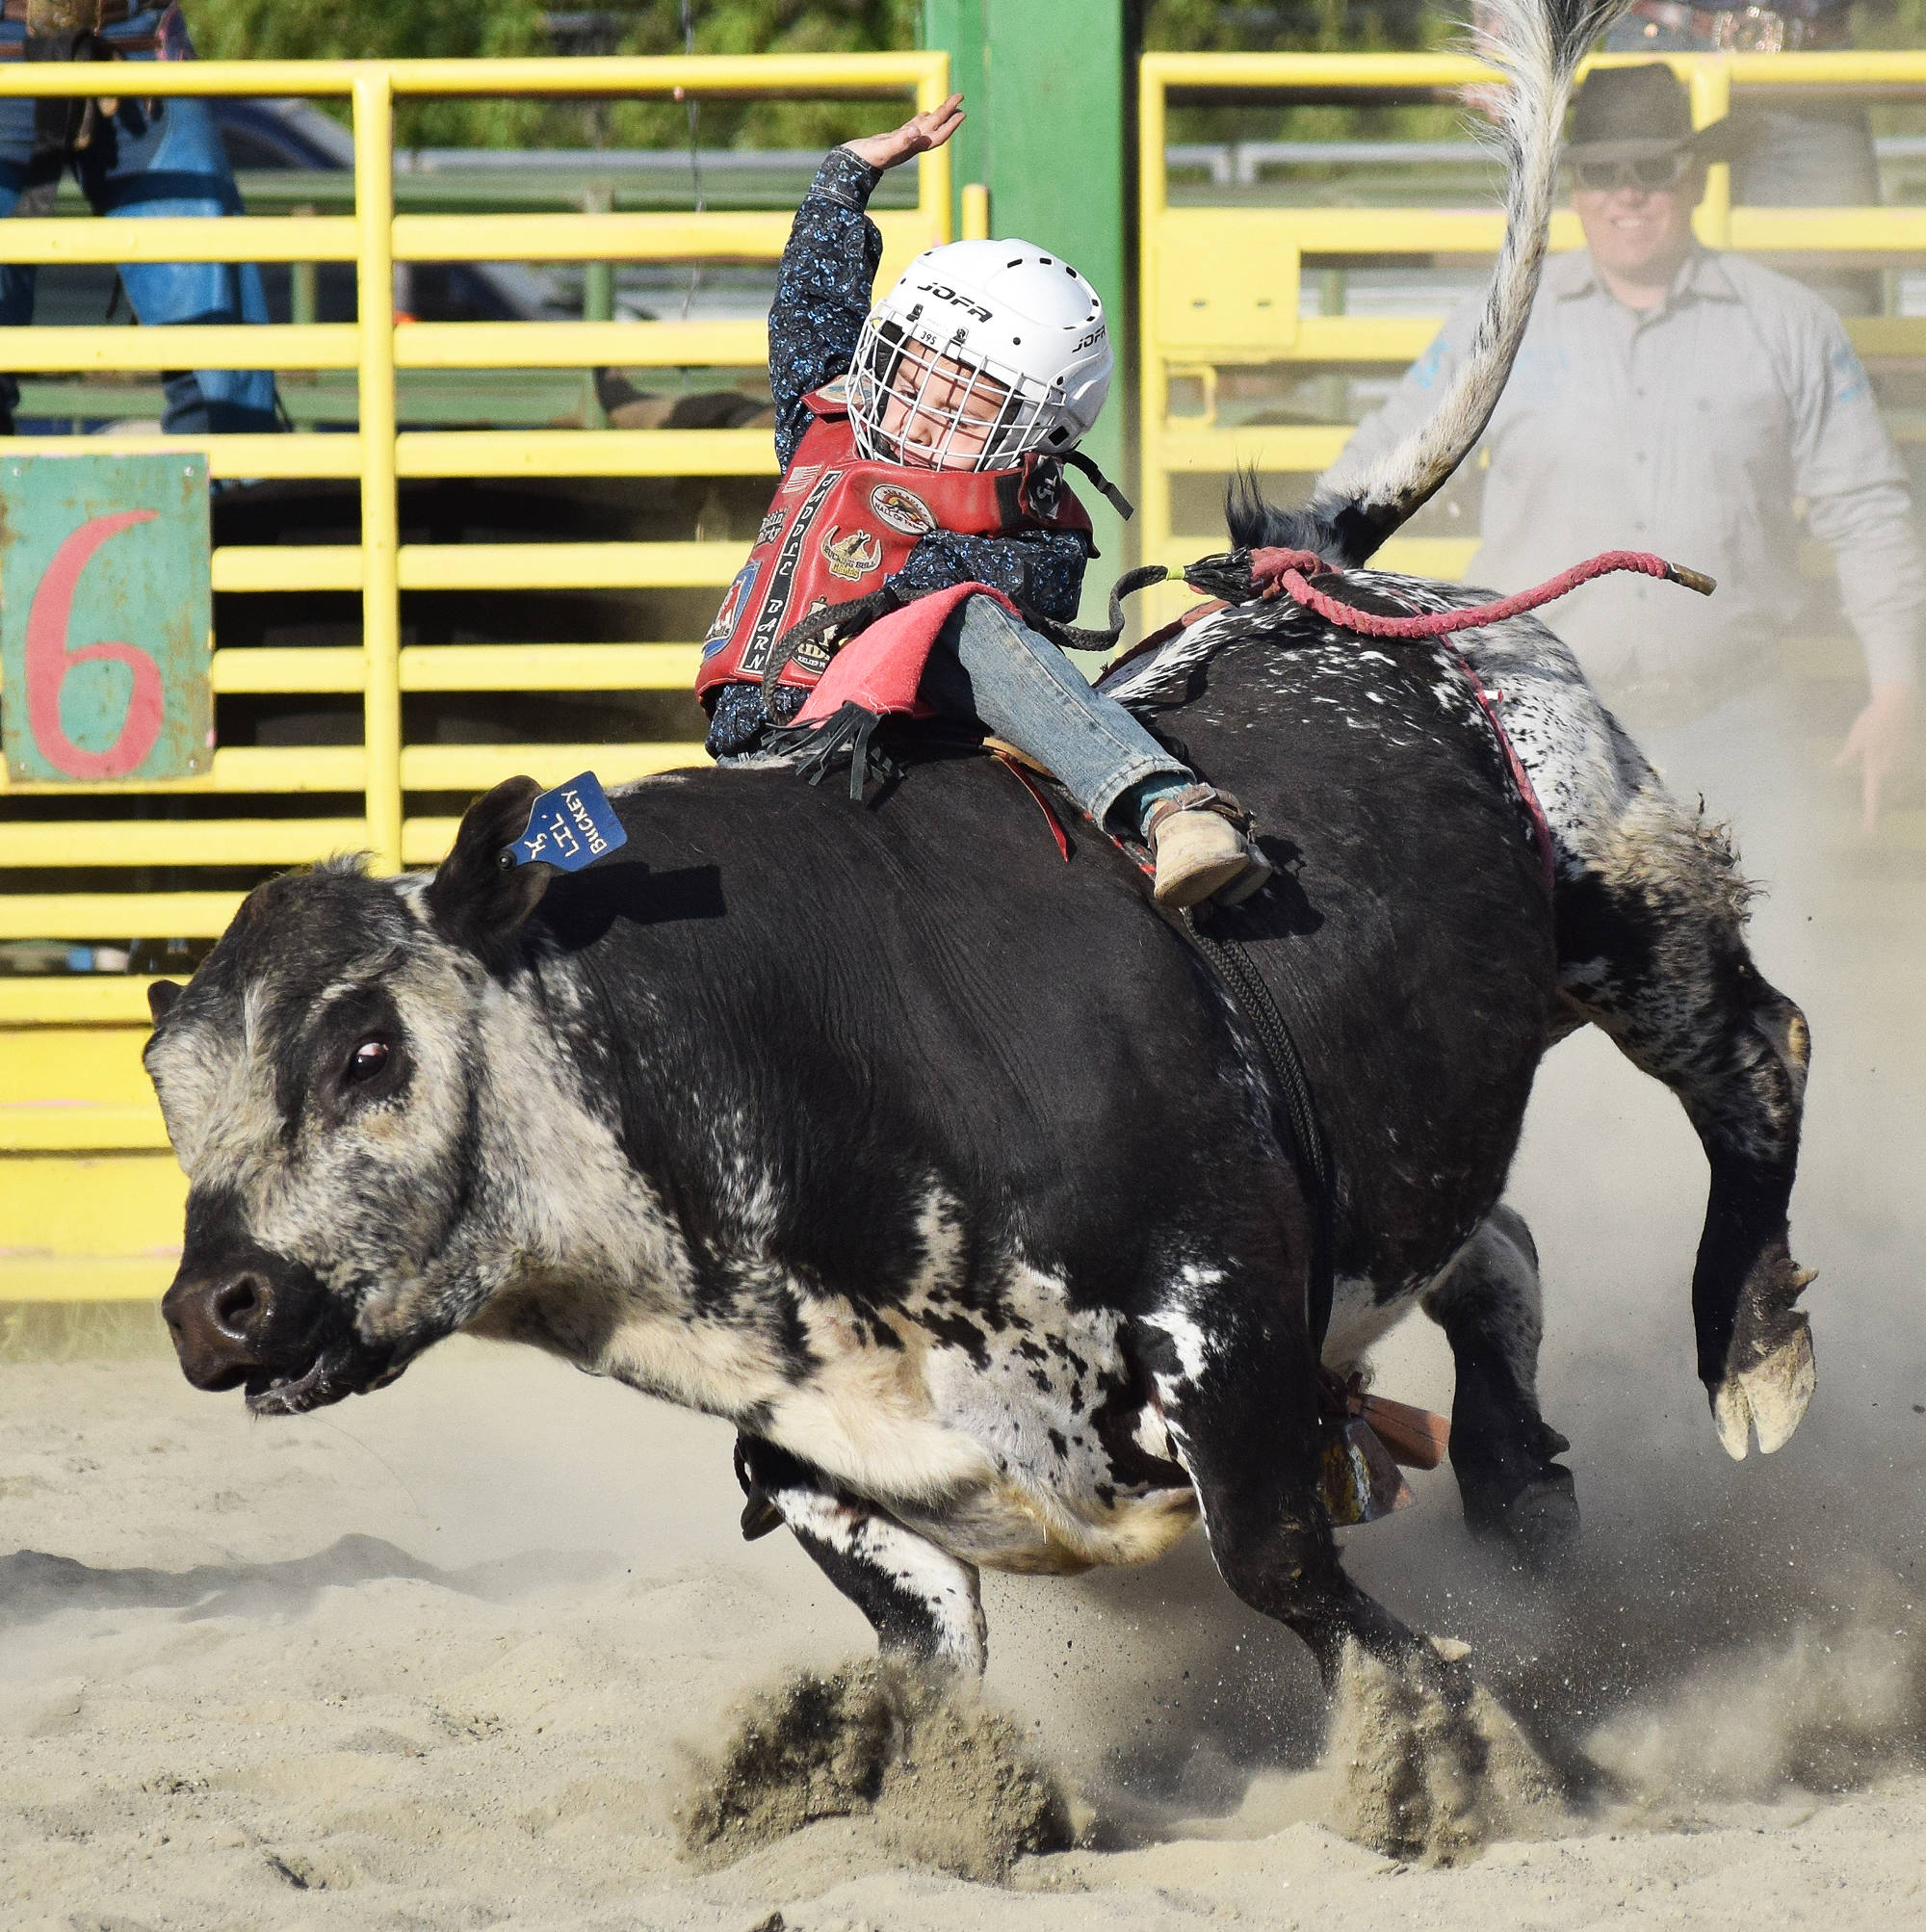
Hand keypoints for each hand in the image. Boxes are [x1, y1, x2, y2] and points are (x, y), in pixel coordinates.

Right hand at [841, 94, 964, 172]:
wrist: (850, 166)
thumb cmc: (866, 159)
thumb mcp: (883, 149)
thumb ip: (899, 141)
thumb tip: (914, 132)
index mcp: (913, 147)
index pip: (937, 134)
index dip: (950, 123)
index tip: (962, 111)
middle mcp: (911, 145)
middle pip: (934, 126)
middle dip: (947, 112)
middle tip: (959, 96)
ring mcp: (903, 142)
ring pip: (925, 126)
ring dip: (937, 115)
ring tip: (948, 105)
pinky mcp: (893, 139)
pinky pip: (913, 128)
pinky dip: (921, 120)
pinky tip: (924, 115)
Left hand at [1834, 680, 1915, 831]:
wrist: (1899, 704)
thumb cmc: (1872, 721)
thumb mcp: (1856, 738)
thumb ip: (1848, 754)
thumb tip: (1836, 765)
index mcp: (1875, 769)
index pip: (1872, 798)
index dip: (1870, 817)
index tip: (1869, 833)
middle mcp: (1894, 771)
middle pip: (1889, 796)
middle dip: (1884, 805)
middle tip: (1874, 814)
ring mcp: (1907, 763)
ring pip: (1902, 786)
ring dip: (1896, 793)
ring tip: (1890, 797)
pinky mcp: (1916, 754)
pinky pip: (1911, 774)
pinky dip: (1905, 779)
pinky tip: (1898, 775)